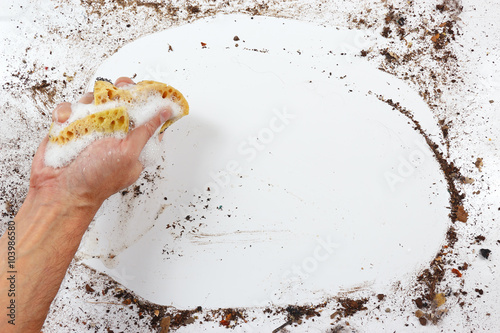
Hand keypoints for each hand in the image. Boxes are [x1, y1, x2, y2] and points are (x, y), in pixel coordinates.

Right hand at [29, 77, 171, 209]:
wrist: (60, 193)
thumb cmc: (96, 180)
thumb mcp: (129, 154)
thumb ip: (146, 131)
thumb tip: (164, 113)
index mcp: (134, 142)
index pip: (146, 115)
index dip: (146, 99)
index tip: (143, 88)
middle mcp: (114, 133)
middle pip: (121, 100)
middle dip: (118, 91)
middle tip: (116, 91)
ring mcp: (92, 128)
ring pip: (95, 100)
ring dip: (89, 103)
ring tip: (85, 117)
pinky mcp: (70, 127)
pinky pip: (70, 109)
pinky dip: (66, 113)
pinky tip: (66, 124)